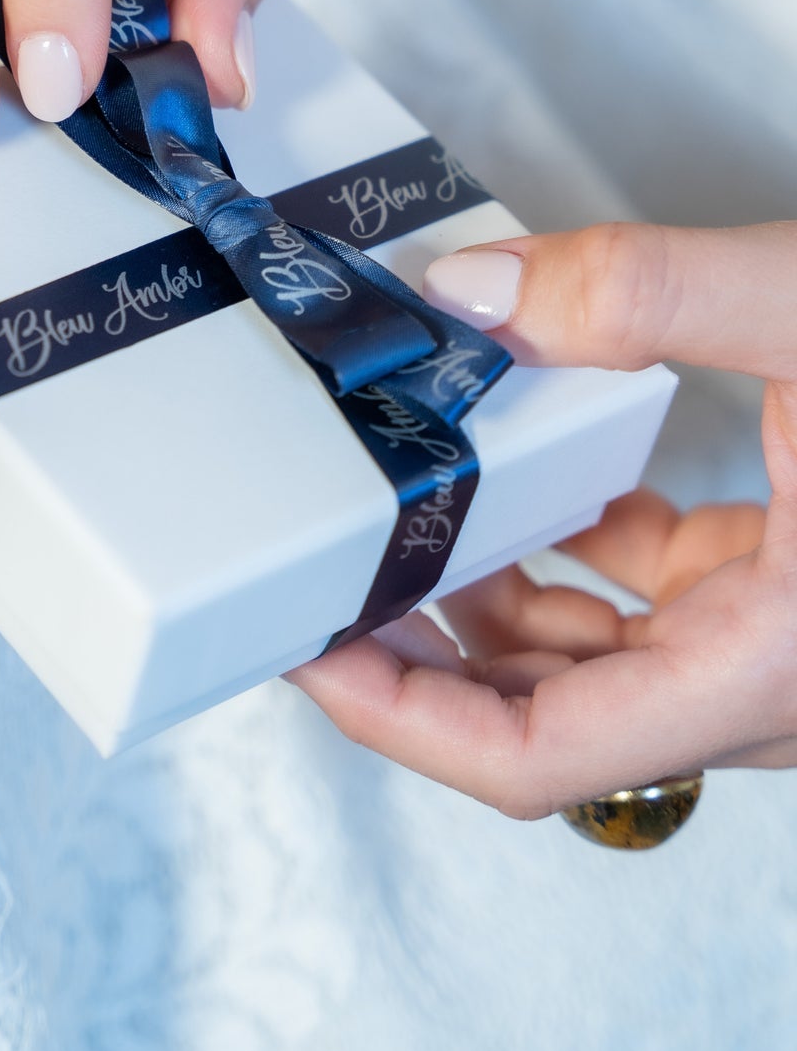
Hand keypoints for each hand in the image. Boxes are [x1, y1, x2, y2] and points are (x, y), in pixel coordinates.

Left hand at [288, 220, 796, 815]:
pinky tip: (534, 473)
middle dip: (421, 653)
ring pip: (603, 660)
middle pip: (551, 717)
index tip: (303, 650)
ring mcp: (788, 644)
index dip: (400, 722)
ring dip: (494, 597)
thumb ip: (644, 291)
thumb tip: (472, 293)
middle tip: (312, 569)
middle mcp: (780, 683)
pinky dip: (584, 549)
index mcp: (783, 661)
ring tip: (394, 512)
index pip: (542, 759)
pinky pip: (662, 600)